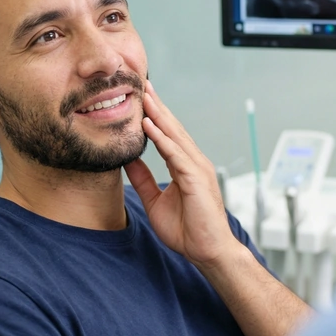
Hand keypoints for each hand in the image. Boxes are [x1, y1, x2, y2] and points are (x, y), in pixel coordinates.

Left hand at [125, 82, 240, 269]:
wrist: (207, 251)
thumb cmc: (187, 230)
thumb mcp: (155, 200)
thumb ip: (143, 179)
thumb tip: (127, 160)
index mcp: (185, 166)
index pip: (168, 135)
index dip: (155, 116)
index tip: (141, 98)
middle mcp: (193, 162)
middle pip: (173, 128)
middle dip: (157, 106)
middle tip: (143, 84)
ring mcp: (197, 168)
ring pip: (175, 135)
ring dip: (159, 114)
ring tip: (144, 96)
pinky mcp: (196, 179)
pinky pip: (176, 154)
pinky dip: (162, 138)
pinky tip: (149, 125)